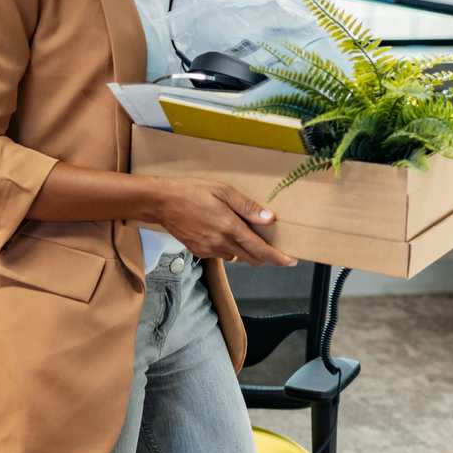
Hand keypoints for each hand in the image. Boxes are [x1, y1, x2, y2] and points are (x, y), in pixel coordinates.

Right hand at [149, 179, 295, 266]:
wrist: (162, 202)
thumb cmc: (192, 191)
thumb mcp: (223, 191)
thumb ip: (247, 207)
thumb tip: (269, 218)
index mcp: (230, 228)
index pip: (260, 250)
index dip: (278, 258)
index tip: (291, 261)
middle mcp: (221, 243)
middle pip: (251, 258)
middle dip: (264, 255)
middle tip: (271, 247)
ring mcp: (209, 249)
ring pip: (235, 257)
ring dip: (244, 250)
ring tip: (242, 234)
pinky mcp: (198, 251)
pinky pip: (220, 254)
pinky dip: (227, 248)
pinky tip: (221, 232)